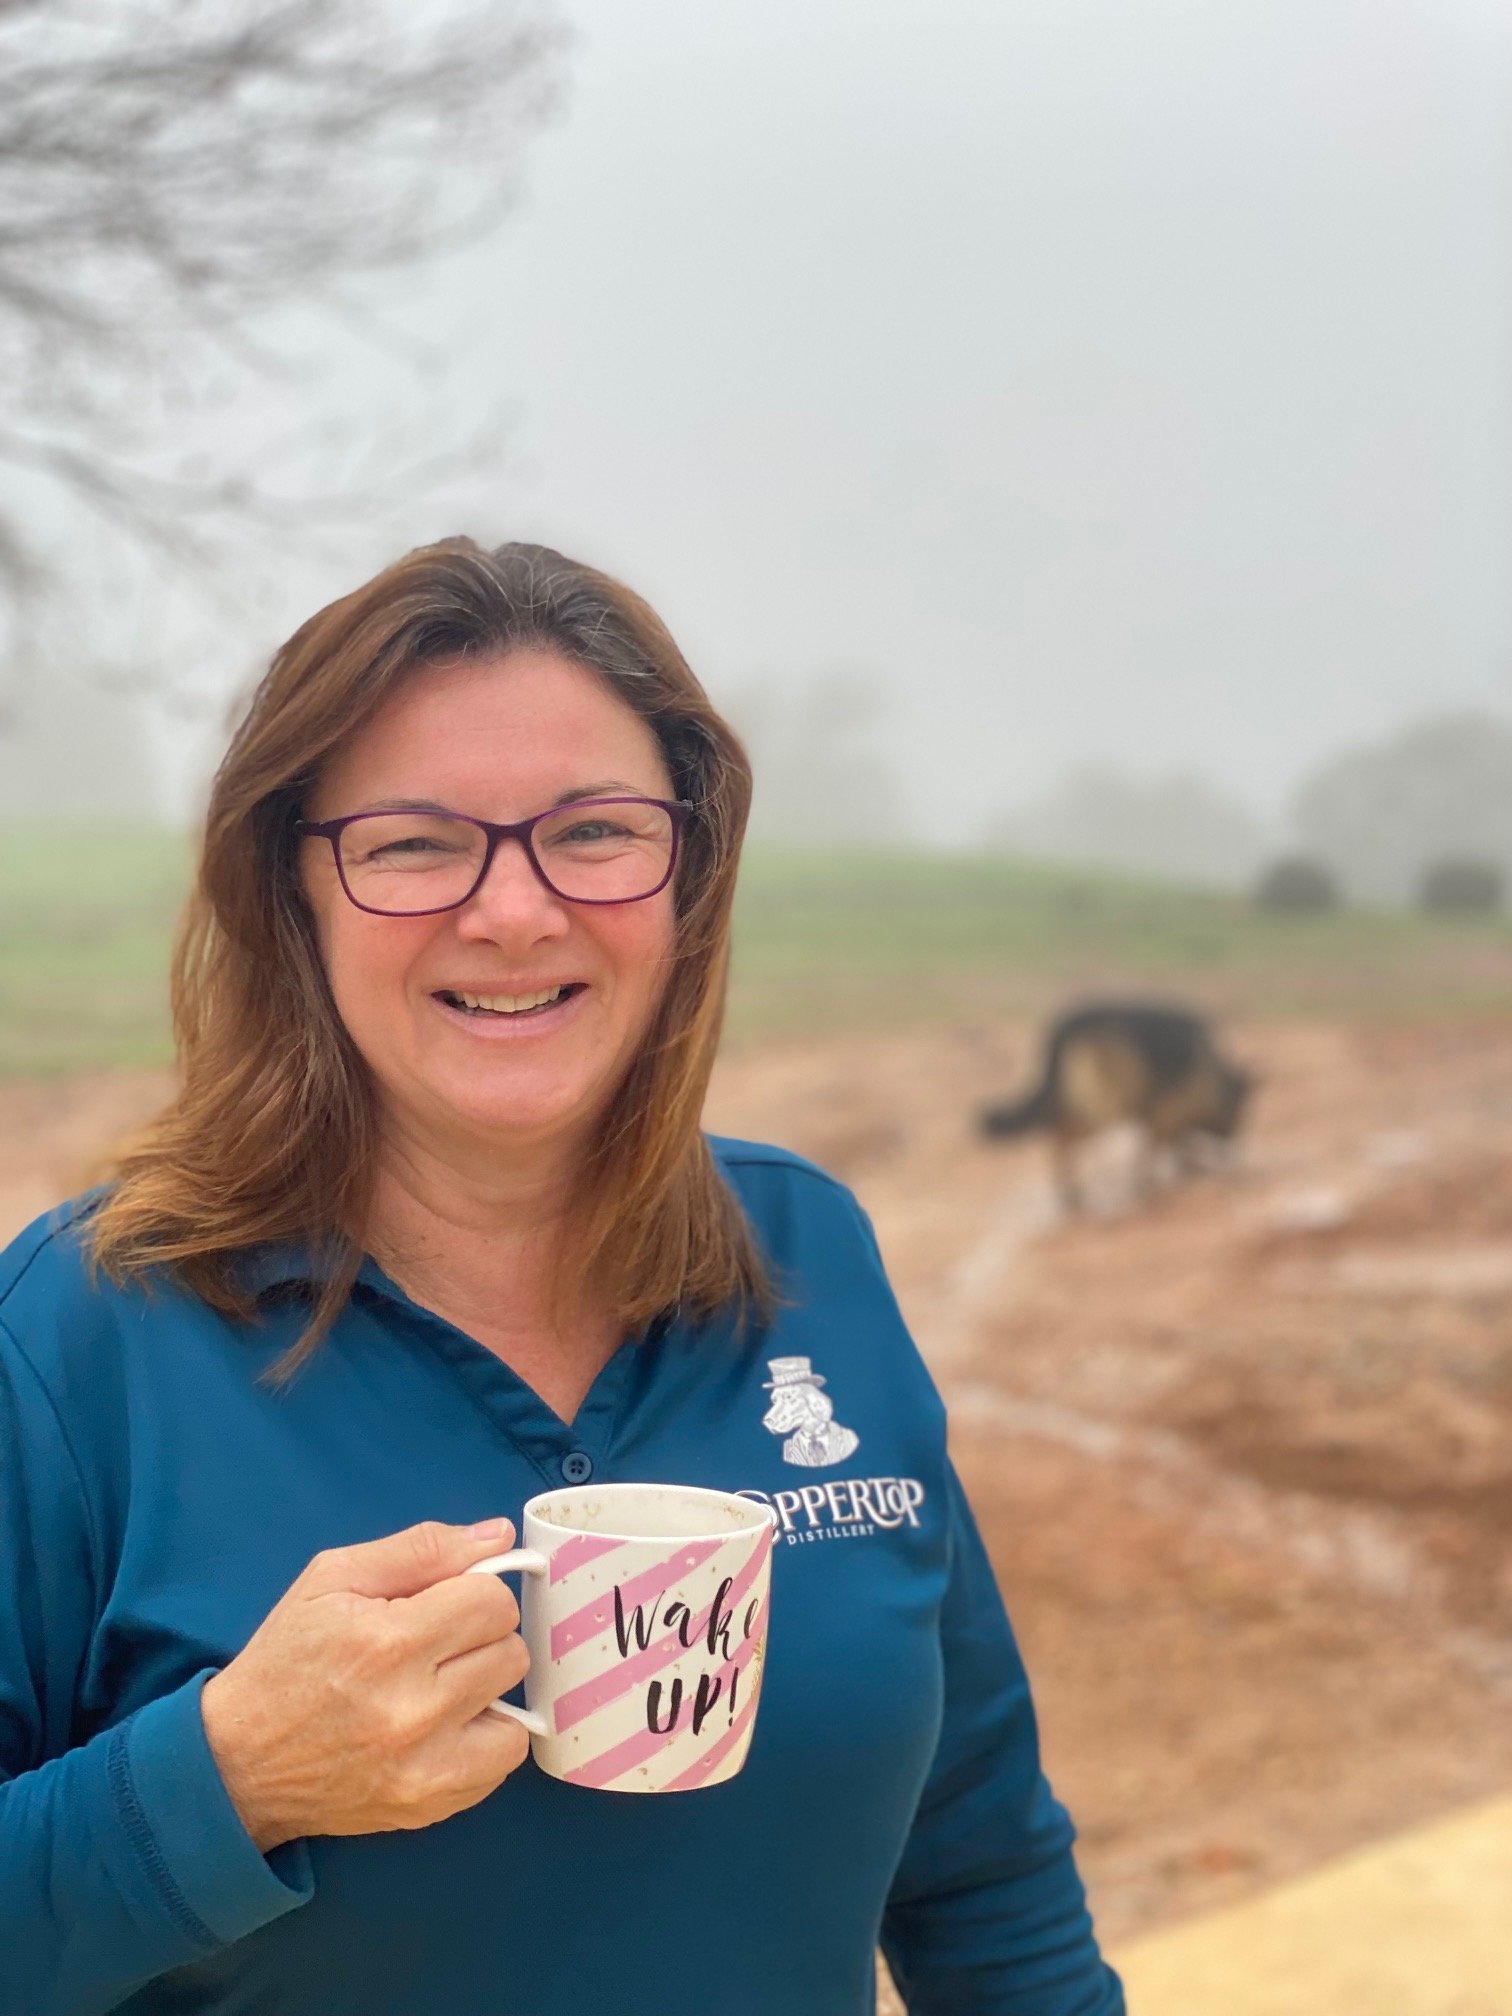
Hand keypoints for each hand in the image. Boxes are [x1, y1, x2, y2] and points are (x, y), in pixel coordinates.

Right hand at [200, 1520, 531, 1852]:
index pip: (493, 1602)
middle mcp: (415, 1708)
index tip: (443, 1603)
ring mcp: (426, 1766)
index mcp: (389, 1641)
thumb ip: (421, 1549)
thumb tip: (498, 1535)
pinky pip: (502, 1761)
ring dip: (486, 1690)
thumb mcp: (332, 1578)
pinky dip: (484, 1740)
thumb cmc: (286, 1659)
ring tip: (442, 1686)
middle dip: (479, 1638)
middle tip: (435, 1645)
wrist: (239, 1762)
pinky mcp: (430, 1805)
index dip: (472, 1593)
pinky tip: (445, 1727)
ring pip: (518, 1709)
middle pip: (510, 1651)